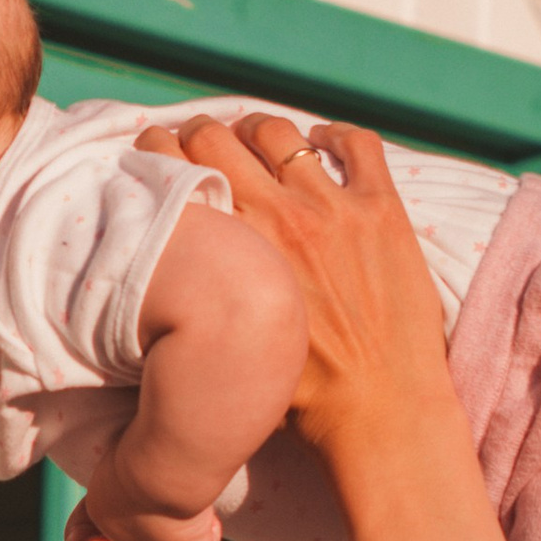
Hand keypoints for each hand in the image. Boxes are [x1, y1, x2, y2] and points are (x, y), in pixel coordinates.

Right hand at [132, 115, 447, 460]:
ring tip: (257, 138)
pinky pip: (357, 145)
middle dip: (201, 132)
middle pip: (218, 138)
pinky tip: (325, 141)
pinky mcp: (382, 212)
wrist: (379, 410)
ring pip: (280, 133)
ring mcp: (333, 208)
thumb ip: (202, 295)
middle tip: (202, 141)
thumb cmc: (299, 397)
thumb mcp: (226, 342)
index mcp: (233, 248)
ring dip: (260, 130)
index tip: (158, 153)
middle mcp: (278, 215)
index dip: (158, 150)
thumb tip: (173, 274)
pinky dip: (336, 135)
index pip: (176, 168)